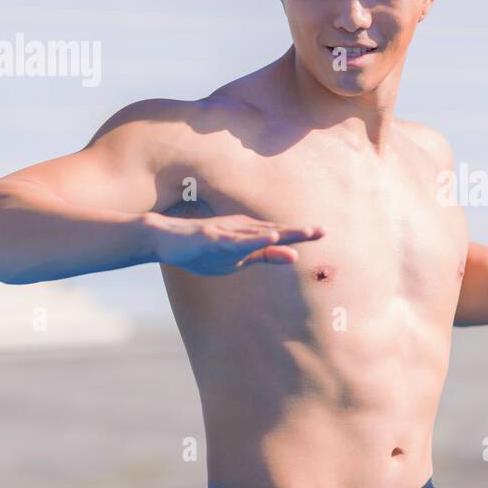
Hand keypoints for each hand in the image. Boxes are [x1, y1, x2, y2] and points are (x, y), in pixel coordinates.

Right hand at [146, 213, 323, 275]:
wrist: (164, 240)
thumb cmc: (201, 250)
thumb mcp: (237, 258)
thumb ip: (264, 255)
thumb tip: (293, 255)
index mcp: (248, 234)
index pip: (278, 235)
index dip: (300, 234)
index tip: (322, 232)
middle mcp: (240, 229)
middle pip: (273, 230)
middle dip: (298, 232)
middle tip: (322, 231)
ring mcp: (225, 232)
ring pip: (257, 233)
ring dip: (280, 233)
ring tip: (303, 233)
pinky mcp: (210, 238)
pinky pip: (234, 240)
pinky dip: (252, 239)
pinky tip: (268, 237)